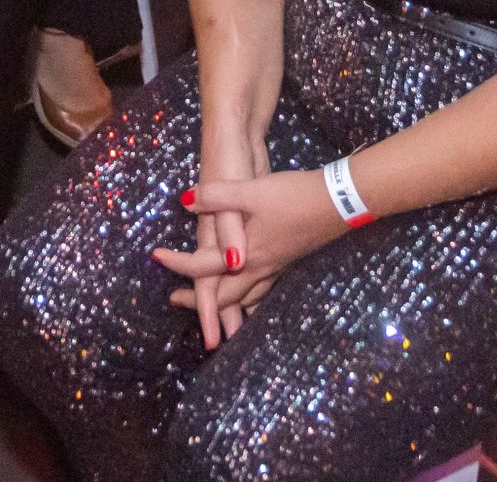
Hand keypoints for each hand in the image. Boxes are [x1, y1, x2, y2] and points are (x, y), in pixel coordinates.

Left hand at [154, 166, 343, 347]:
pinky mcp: (289, 260)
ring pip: (247, 297)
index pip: (203, 267)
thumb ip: (216, 195)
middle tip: (177, 300)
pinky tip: (251, 292)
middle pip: (224, 296)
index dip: (177, 263)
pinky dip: (251, 296)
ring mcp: (277, 267)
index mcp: (246, 255)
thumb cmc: (294, 196)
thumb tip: (184, 200)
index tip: (156, 257)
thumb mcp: (251, 190)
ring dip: (225, 303)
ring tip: (211, 305)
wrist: (340, 200)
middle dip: (199, 301)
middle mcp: (260, 268)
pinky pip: (264, 288)